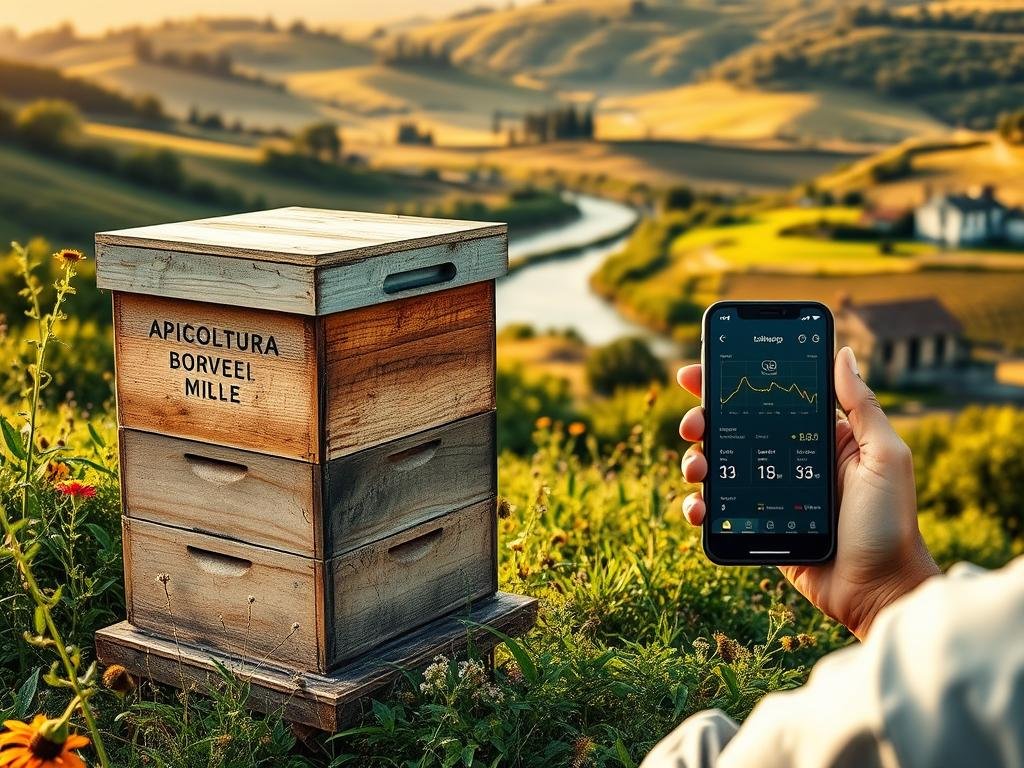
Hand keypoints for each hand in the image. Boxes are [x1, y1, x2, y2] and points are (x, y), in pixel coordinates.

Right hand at [677, 347, 939, 639]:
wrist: (878, 590)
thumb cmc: (890, 522)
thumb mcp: (885, 456)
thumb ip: (862, 406)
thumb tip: (843, 353)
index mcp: (815, 436)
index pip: (767, 400)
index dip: (729, 383)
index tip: (697, 371)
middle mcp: (787, 460)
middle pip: (730, 429)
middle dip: (702, 420)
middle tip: (693, 425)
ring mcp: (767, 494)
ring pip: (717, 467)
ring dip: (695, 461)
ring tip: (697, 470)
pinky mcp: (754, 526)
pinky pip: (717, 511)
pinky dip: (698, 506)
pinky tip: (698, 507)